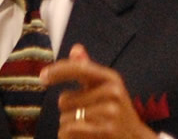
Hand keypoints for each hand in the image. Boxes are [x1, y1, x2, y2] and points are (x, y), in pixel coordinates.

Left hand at [40, 44, 156, 138]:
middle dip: (68, 110)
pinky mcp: (106, 131)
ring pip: (65, 118)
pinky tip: (84, 136)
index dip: (58, 71)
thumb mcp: (106, 88)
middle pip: (65, 99)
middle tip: (86, 116)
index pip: (79, 68)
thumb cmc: (116, 112)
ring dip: (69, 125)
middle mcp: (112, 92)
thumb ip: (87, 69)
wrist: (135, 138)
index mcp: (111, 78)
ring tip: (87, 127)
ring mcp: (110, 113)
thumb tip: (75, 48)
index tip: (42, 77)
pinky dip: (69, 137)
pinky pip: (69, 131)